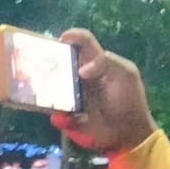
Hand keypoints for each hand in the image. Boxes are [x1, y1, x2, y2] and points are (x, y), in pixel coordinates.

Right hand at [49, 29, 156, 153]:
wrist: (129, 131)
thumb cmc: (129, 99)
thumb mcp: (126, 74)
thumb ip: (107, 63)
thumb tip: (80, 70)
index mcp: (96, 62)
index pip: (83, 42)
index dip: (72, 36)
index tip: (61, 39)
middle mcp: (80, 76)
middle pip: (60, 64)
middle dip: (48, 62)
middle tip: (40, 65)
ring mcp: (73, 96)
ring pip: (52, 88)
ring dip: (46, 90)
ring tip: (42, 93)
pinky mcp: (69, 115)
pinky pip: (56, 113)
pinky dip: (58, 116)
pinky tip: (63, 118)